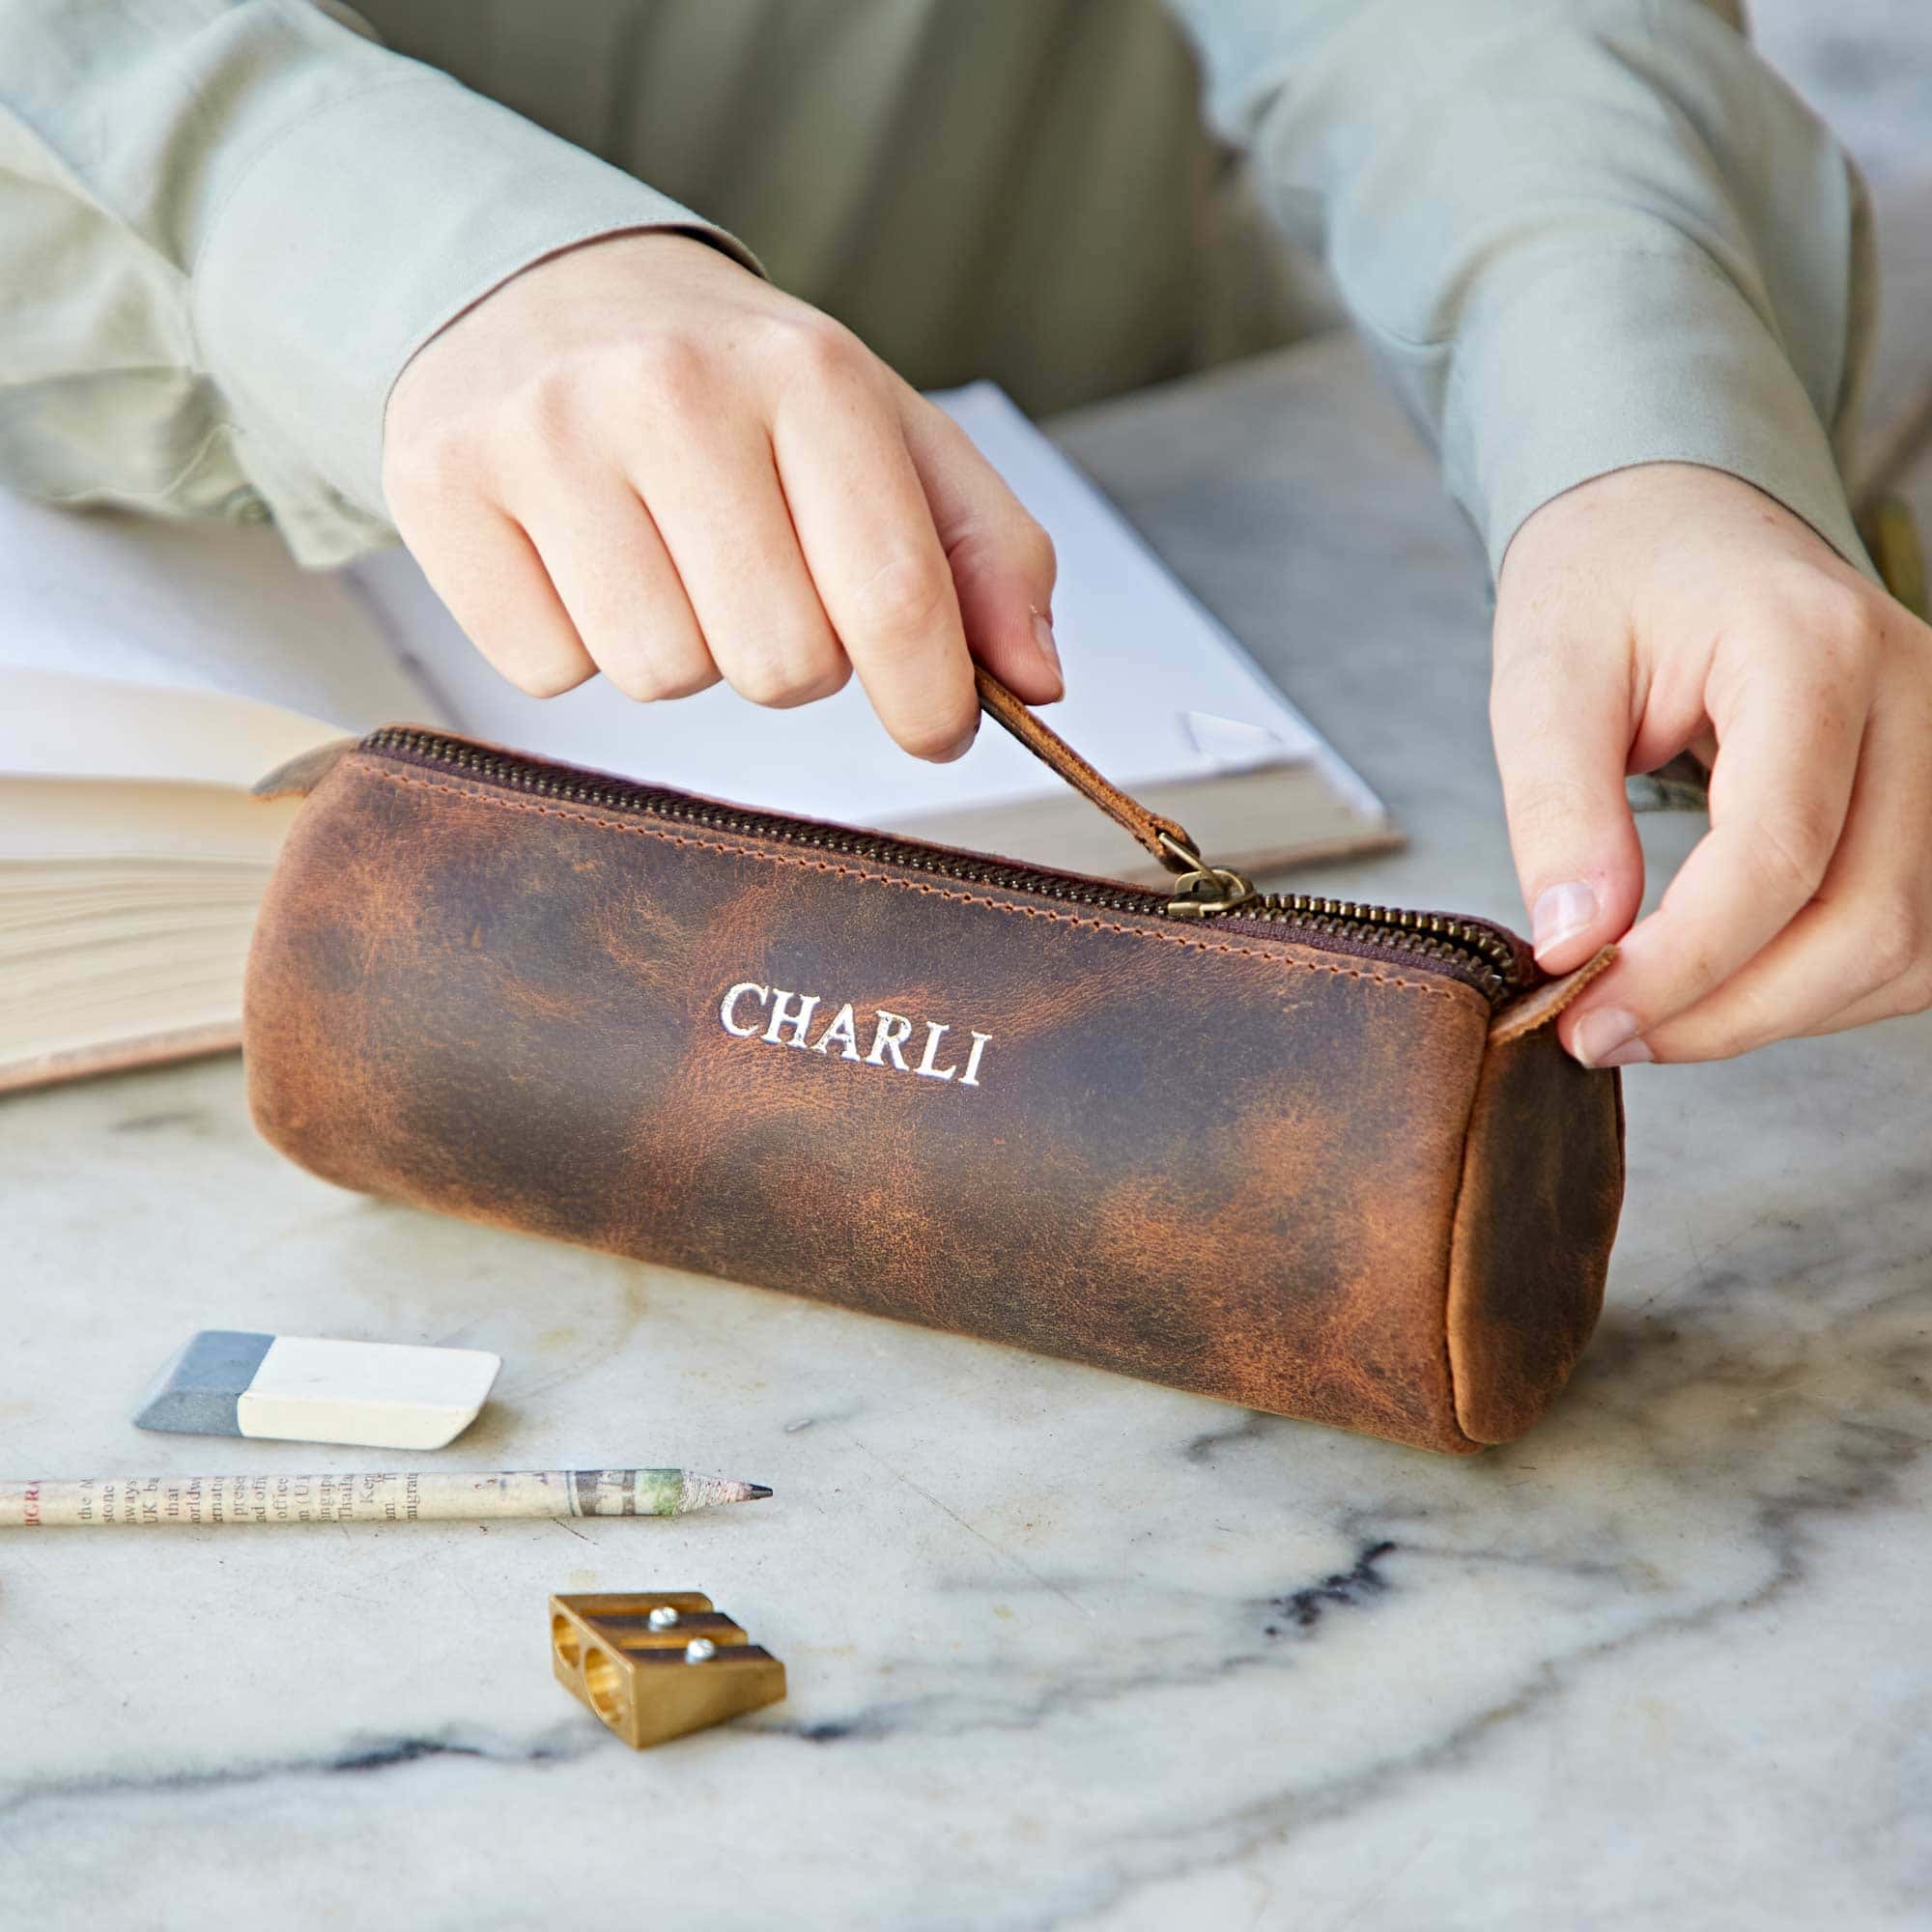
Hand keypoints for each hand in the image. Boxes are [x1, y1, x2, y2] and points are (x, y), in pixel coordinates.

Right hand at [382, 231, 1061, 758]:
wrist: (548, 296)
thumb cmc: (740, 392)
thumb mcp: (887, 437)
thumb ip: (985, 554)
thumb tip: (1035, 680)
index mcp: (807, 372)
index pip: (894, 596)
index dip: (931, 700)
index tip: (935, 725)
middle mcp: (670, 390)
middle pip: (780, 666)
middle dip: (793, 660)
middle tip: (764, 585)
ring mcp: (543, 435)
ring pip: (661, 678)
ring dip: (685, 653)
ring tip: (669, 559)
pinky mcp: (442, 487)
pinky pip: (547, 671)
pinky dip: (577, 645)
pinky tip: (583, 560)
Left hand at [1491, 461, 1931, 1064]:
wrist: (1673, 521)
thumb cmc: (1605, 585)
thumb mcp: (1542, 675)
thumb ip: (1559, 808)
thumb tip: (1575, 946)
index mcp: (1810, 647)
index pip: (1781, 851)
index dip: (1686, 965)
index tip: (1584, 1013)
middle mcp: (1910, 691)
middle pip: (1871, 917)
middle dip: (1733, 1012)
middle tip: (1604, 1037)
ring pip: (1911, 942)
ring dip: (1782, 1013)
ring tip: (1654, 1019)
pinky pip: (1916, 929)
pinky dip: (1826, 986)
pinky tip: (1729, 987)